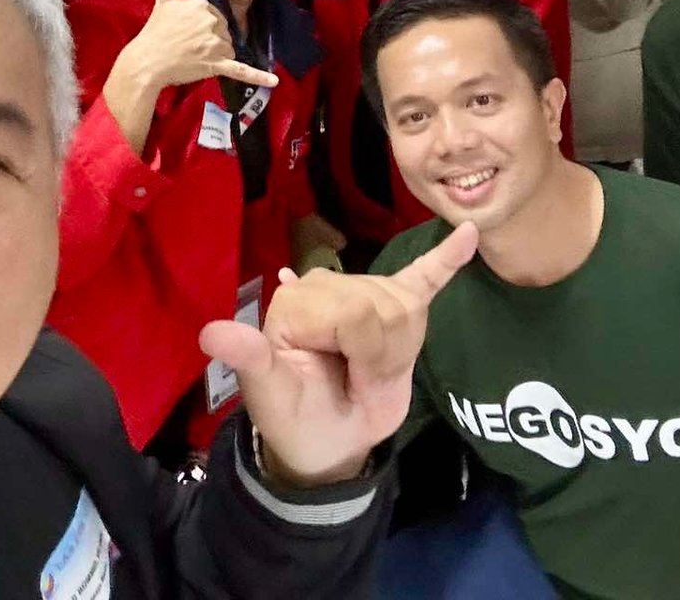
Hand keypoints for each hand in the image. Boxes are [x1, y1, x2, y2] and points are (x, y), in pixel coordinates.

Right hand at [125, 0, 278, 92]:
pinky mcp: (216, 64)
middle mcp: (212, 22)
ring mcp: (215, 44)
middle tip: (188, 47)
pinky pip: (241, 70)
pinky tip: (274, 81)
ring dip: (217, 56)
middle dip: (211, 41)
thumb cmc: (155, 32)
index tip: (187, 33)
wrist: (147, 61)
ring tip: (194, 58)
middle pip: (224, 32)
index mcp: (202, 5)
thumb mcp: (162, 1)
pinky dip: (258, 76)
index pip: (215, 16)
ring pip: (228, 50)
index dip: (203, 27)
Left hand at [201, 222, 479, 486]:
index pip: (356, 313)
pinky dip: (447, 257)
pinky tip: (468, 234)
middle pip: (383, 308)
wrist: (327, 445)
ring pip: (408, 306)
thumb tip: (210, 333)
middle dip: (382, 357)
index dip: (366, 358)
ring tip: (374, 374)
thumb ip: (250, 360)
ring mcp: (363, 292)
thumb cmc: (296, 419)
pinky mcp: (396, 304)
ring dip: (402, 351)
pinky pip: (424, 275)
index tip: (349, 387)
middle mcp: (326, 284)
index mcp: (294, 301)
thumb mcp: (270, 398)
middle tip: (360, 385)